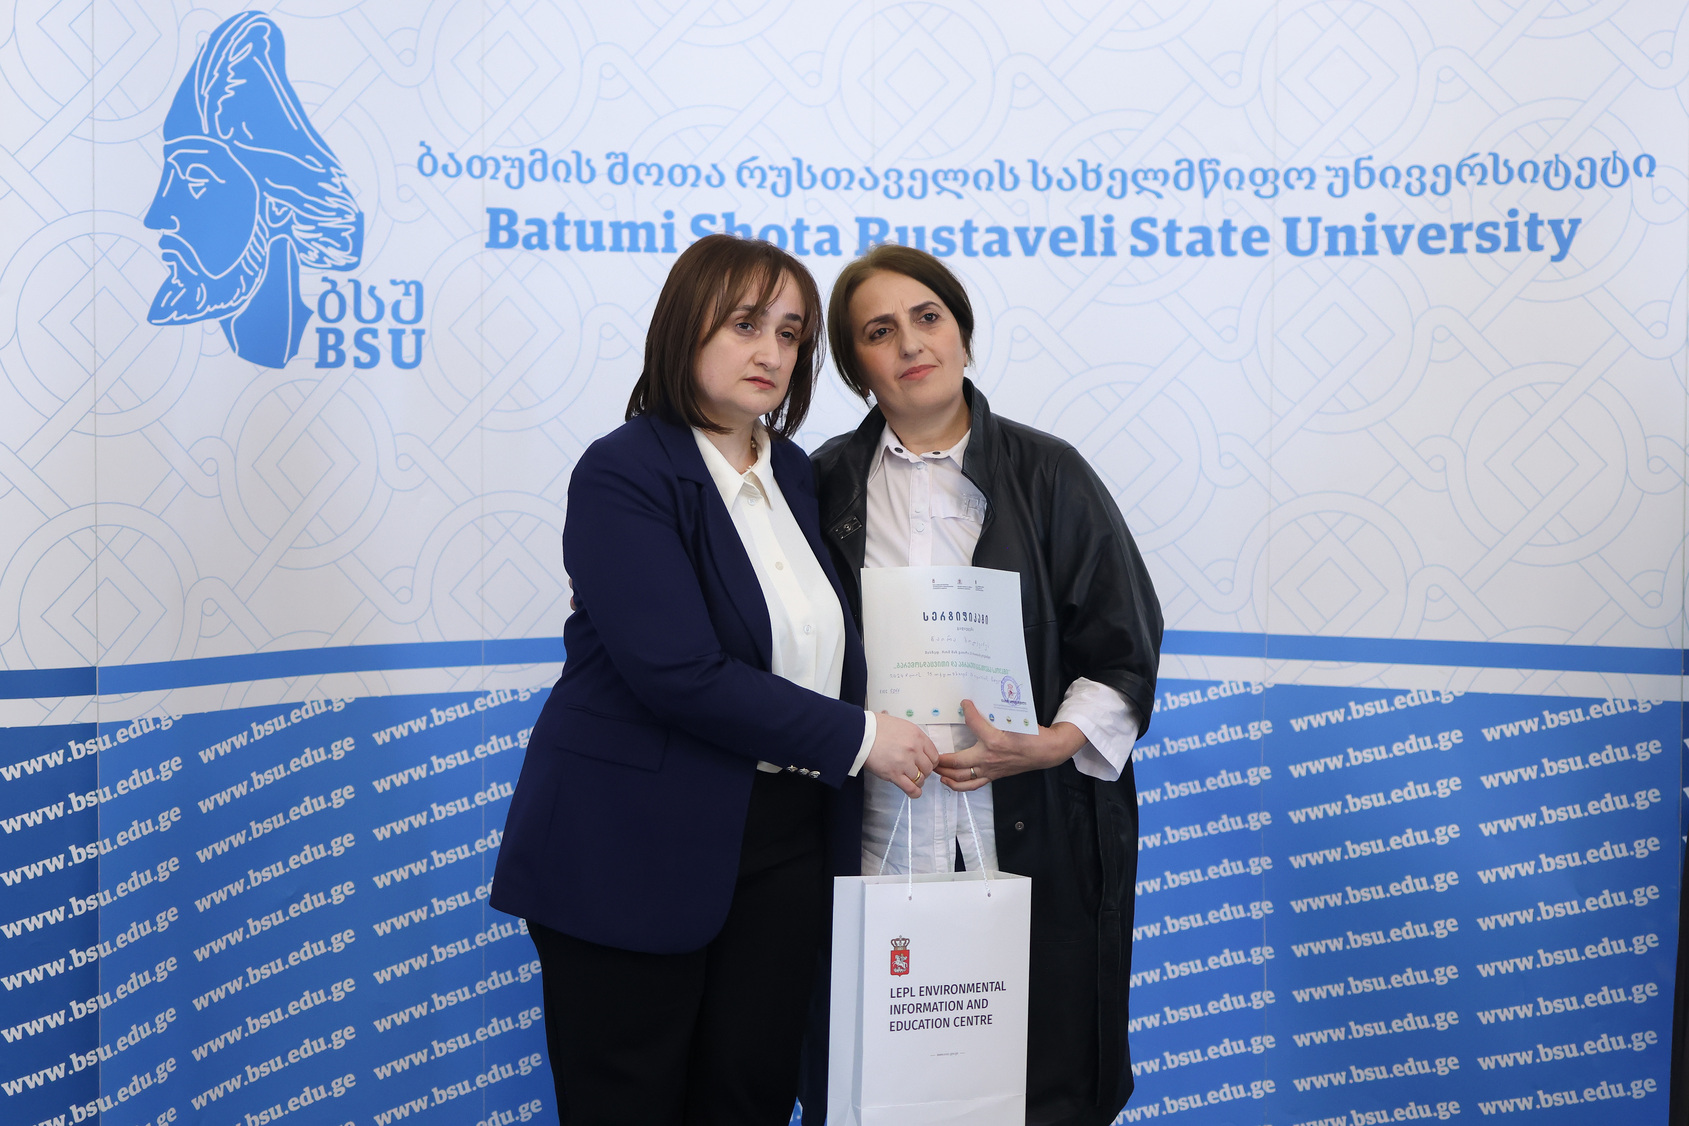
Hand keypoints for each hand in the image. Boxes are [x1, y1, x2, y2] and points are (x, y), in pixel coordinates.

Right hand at [863, 713, 939, 797]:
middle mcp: (914, 749)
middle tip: (917, 771)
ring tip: (911, 779)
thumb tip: (918, 744)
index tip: (927, 764)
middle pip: (928, 768)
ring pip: (921, 779)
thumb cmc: (876, 727)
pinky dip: (914, 792)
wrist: (861, 733)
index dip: (931, 761)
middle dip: (924, 771)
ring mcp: (905, 763)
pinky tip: (914, 792)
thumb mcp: (901, 725)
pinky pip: (911, 788)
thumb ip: (912, 736)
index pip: (934, 754)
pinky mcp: (894, 774)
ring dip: (917, 781)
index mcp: (917, 736)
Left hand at [935, 700, 1085, 790]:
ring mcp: (989, 770)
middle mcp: (989, 758)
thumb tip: (980, 703)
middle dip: (940, 758)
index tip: (964, 703)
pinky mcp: (992, 776)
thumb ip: (996, 714)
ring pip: (961, 777)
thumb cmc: (1031, 735)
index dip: (968, 711)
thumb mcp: (1015, 720)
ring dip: (945, 773)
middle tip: (928, 752)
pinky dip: (957, 785)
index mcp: (994, 740)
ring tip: (933, 768)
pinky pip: (972, 785)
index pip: (973, 723)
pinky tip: (947, 781)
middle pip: (956, 761)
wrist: (1045, 752)